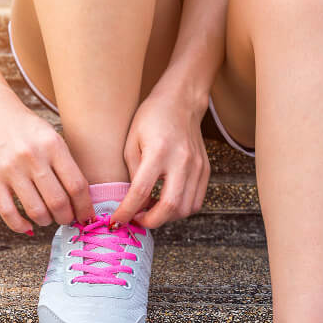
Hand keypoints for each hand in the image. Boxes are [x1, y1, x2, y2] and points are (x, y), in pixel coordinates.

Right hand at [0, 90, 93, 233]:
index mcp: (53, 145)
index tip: (86, 216)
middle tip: (67, 218)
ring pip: (36, 211)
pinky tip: (28, 226)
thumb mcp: (54, 139)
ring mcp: (11, 169)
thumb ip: (67, 167)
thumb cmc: (29, 131)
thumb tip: (81, 203)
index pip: (77, 186)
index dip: (85, 207)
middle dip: (66, 218)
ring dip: (47, 221)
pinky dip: (21, 226)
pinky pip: (8, 213)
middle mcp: (32, 157)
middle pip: (58, 202)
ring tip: (48, 218)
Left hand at [111, 89, 210, 227]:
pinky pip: (195, 202)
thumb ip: (133, 174)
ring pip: (185, 209)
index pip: (141, 191)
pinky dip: (180, 210)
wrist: (181, 101)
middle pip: (169, 206)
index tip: (116, 221)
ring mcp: (197, 167)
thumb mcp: (131, 142)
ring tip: (150, 210)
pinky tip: (166, 204)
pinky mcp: (205, 170)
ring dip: (165, 217)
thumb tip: (134, 203)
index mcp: (159, 151)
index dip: (127, 211)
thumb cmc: (151, 118)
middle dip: (149, 221)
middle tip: (136, 220)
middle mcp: (182, 161)